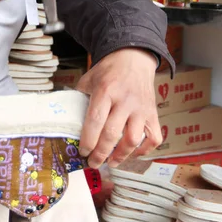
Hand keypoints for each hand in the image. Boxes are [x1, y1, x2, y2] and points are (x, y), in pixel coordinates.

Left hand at [76, 48, 161, 168]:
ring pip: (133, 139)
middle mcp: (125, 100)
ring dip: (121, 156)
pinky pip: (153, 138)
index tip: (83, 152)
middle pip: (112, 134)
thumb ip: (79, 96)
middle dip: (101, 153)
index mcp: (106, 90)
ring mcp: (141, 108)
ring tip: (111, 163)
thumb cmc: (108, 71)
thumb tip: (68, 118)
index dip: (88, 140)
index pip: (95, 120)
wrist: (133, 58)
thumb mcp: (89, 78)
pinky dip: (144, 150)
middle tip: (93, 163)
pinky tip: (132, 154)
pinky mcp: (153, 113)